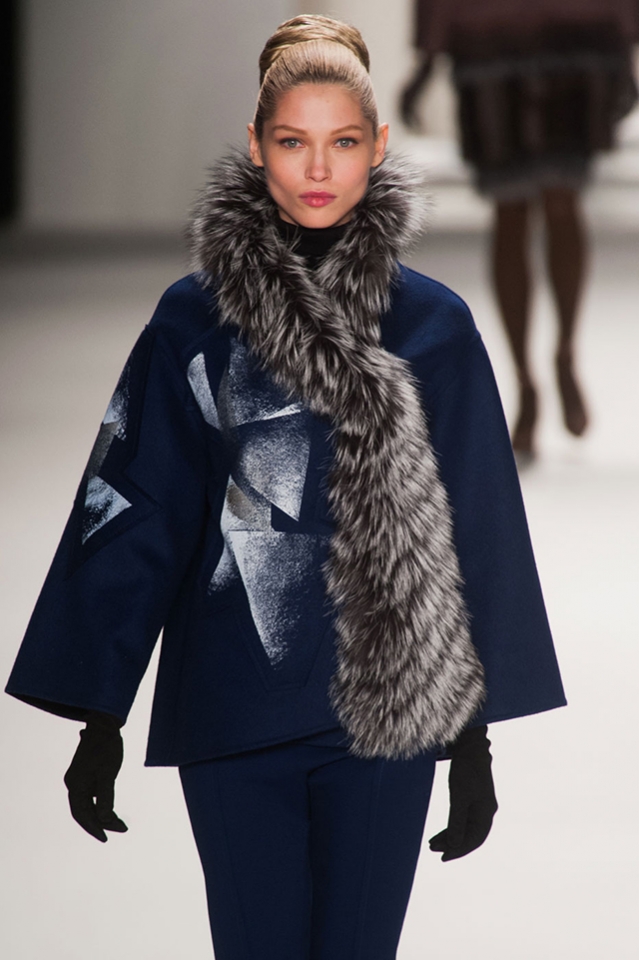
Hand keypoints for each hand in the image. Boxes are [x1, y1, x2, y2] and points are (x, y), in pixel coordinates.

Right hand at [64, 711, 127, 841]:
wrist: (105, 725)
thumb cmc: (106, 748)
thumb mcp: (108, 774)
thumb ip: (105, 797)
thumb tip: (104, 819)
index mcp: (75, 785)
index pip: (81, 814)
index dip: (93, 828)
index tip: (105, 838)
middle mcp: (74, 784)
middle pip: (85, 811)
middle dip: (102, 823)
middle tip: (121, 829)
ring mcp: (79, 779)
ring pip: (90, 804)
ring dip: (104, 814)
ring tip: (121, 824)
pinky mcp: (87, 775)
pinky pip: (93, 795)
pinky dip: (103, 803)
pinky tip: (113, 811)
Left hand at [429, 724, 496, 860]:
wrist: (470, 747)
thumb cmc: (465, 770)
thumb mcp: (459, 797)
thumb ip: (456, 821)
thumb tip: (454, 845)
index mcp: (486, 813)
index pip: (474, 840)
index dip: (459, 850)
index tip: (443, 857)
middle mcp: (486, 812)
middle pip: (469, 836)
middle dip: (452, 844)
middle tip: (433, 850)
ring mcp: (480, 805)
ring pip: (465, 827)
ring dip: (450, 836)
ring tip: (432, 843)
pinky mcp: (472, 798)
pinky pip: (463, 818)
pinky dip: (451, 825)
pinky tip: (441, 831)